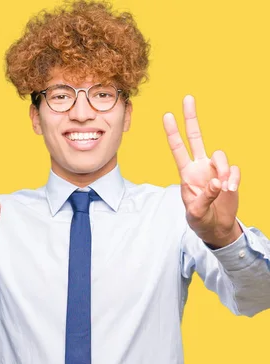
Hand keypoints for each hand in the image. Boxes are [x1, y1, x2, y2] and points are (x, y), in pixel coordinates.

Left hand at [163, 95, 242, 247]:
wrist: (216, 228)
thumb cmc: (200, 220)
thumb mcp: (196, 213)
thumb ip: (204, 198)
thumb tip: (216, 182)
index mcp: (186, 173)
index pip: (177, 148)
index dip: (172, 132)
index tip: (166, 115)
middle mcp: (200, 167)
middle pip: (196, 137)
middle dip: (191, 118)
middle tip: (187, 98)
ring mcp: (215, 170)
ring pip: (220, 155)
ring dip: (223, 170)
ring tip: (223, 188)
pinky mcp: (230, 176)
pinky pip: (234, 169)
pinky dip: (233, 179)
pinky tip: (230, 190)